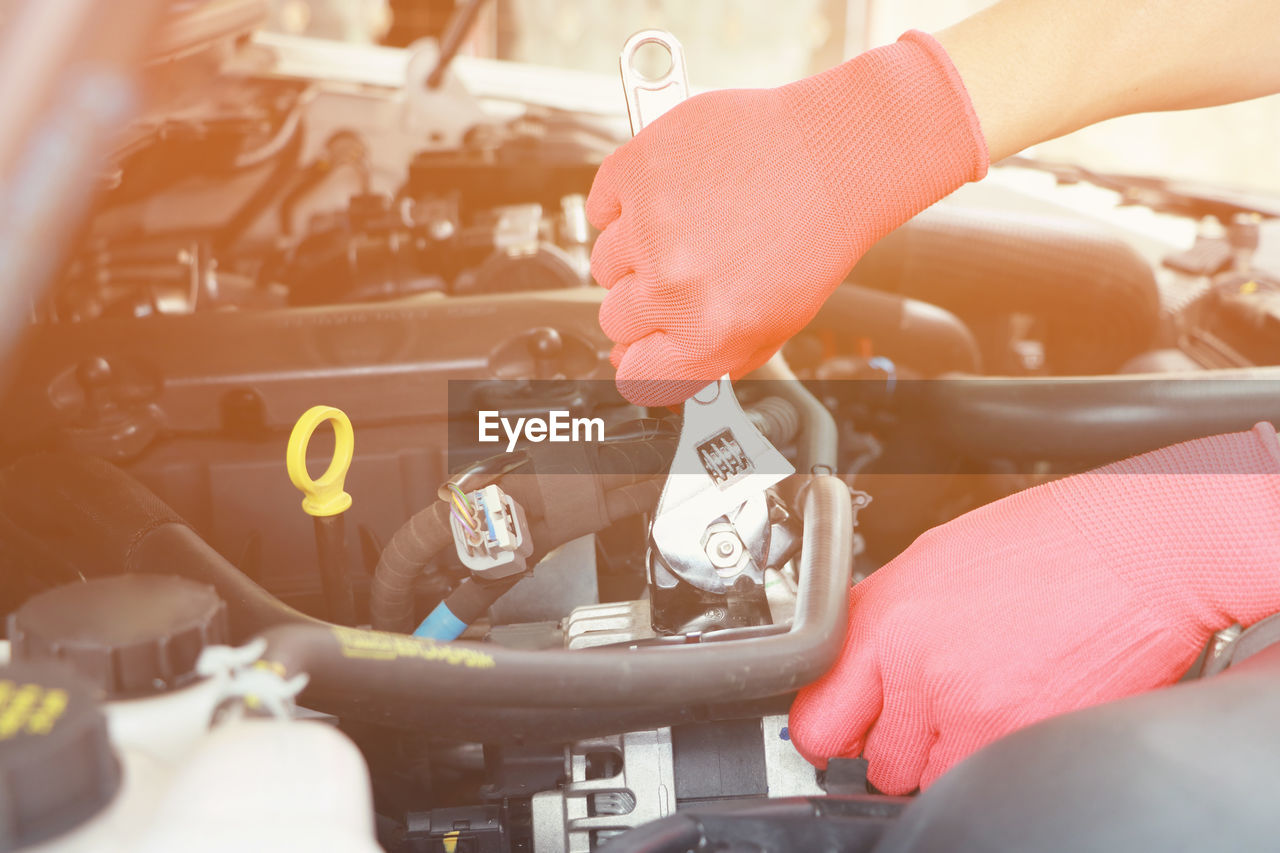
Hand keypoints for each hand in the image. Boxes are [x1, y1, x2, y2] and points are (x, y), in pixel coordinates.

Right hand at [587, 31, 987, 405]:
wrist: (834, 155)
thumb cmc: (815, 235)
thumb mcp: (777, 325)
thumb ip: (708, 359)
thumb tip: (644, 371)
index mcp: (708, 334)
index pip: (635, 376)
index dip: (643, 359)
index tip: (650, 345)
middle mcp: (674, 285)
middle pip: (615, 321)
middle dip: (645, 304)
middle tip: (688, 272)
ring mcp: (649, 226)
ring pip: (603, 266)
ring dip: (635, 254)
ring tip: (688, 230)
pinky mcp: (636, 171)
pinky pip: (600, 209)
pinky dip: (626, 206)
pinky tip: (671, 200)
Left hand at [789, 423, 1279, 793]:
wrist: (1139, 548)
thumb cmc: (1049, 542)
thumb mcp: (934, 561)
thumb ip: (883, 621)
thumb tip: (853, 668)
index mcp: (888, 620)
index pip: (817, 719)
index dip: (828, 732)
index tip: (840, 732)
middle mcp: (921, 671)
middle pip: (876, 762)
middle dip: (897, 745)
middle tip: (930, 710)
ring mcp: (975, 712)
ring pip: (929, 778)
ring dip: (947, 755)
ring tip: (983, 700)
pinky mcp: (1027, 739)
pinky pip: (985, 776)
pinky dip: (995, 756)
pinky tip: (1018, 707)